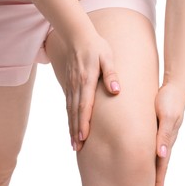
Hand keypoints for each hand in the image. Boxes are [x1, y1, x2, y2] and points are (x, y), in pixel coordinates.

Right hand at [65, 31, 119, 150]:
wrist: (78, 37)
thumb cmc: (96, 47)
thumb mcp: (107, 57)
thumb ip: (111, 74)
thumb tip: (116, 91)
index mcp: (86, 80)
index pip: (84, 106)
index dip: (84, 123)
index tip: (83, 138)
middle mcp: (77, 86)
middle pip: (75, 113)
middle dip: (76, 131)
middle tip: (76, 148)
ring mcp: (71, 86)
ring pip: (70, 111)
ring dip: (71, 128)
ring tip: (73, 144)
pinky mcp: (70, 85)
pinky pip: (68, 105)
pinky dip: (69, 118)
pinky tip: (71, 127)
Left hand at [154, 82, 184, 185]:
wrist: (175, 87)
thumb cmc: (169, 100)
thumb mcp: (167, 116)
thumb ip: (164, 134)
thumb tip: (161, 155)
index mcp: (167, 141)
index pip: (162, 168)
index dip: (158, 184)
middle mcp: (165, 142)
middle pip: (159, 168)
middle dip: (156, 184)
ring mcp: (162, 137)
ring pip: (156, 160)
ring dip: (152, 174)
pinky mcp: (158, 130)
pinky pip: (152, 149)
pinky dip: (150, 160)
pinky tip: (145, 162)